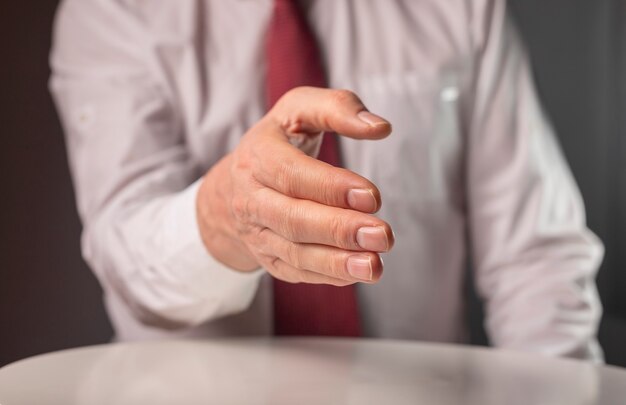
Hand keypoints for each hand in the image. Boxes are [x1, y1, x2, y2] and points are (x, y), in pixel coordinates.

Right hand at [196, 87, 393, 285]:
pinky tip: (358, 273)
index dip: (331, 187)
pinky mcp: (268, 258)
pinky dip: (328, 276)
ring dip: (337, 262)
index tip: (372, 196)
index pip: (291, 174)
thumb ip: (337, 107)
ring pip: (295, 253)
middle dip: (339, 229)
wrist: (235, 185)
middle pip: (293, 219)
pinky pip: (297, 272)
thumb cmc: (278, 142)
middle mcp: (251, 198)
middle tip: (383, 235)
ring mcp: (257, 233)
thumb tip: (380, 127)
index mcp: (257, 156)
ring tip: (374, 265)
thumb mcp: (298, 110)